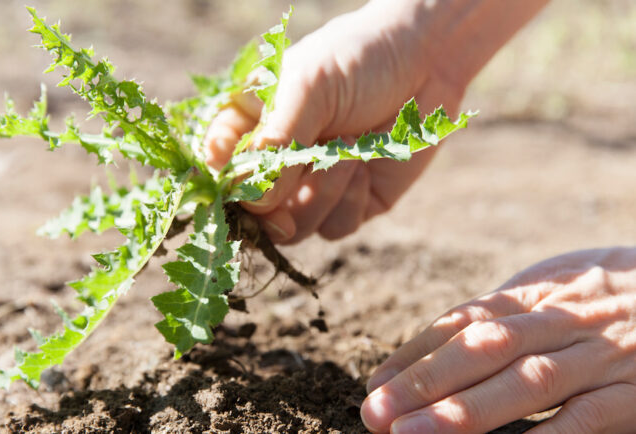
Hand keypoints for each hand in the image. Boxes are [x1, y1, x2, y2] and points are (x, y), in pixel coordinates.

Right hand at [204, 0, 465, 243]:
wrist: (426, 59)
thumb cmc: (356, 59)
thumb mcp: (308, 86)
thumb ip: (277, 140)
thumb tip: (257, 202)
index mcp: (250, 129)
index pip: (218, 171)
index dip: (225, 185)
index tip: (246, 180)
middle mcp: (275, 164)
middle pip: (251, 214)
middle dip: (274, 204)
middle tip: (301, 174)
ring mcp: (310, 188)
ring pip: (292, 229)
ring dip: (318, 195)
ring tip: (347, 153)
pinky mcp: (350, 204)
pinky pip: (334, 228)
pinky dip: (348, 202)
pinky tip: (364, 164)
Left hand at [361, 247, 635, 432]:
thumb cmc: (620, 296)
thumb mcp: (566, 283)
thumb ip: (514, 308)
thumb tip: (448, 334)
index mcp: (542, 292)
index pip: (465, 318)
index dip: (417, 350)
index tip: (377, 382)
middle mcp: (567, 319)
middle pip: (484, 347)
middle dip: (424, 381)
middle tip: (375, 411)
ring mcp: (604, 357)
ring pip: (526, 382)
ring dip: (464, 411)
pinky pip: (585, 420)